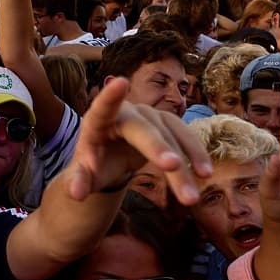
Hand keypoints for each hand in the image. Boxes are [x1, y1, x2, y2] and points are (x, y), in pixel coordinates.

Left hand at [65, 78, 211, 203]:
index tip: (120, 83)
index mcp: (99, 121)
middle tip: (172, 166)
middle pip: (144, 128)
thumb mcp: (84, 173)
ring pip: (170, 135)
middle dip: (158, 147)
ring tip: (191, 196)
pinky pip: (185, 137)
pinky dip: (195, 154)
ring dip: (185, 162)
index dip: (110, 96)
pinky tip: (204, 172)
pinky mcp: (168, 124)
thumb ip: (78, 181)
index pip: (102, 107)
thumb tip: (74, 195)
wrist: (111, 156)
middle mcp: (127, 113)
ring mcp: (150, 115)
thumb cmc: (94, 162)